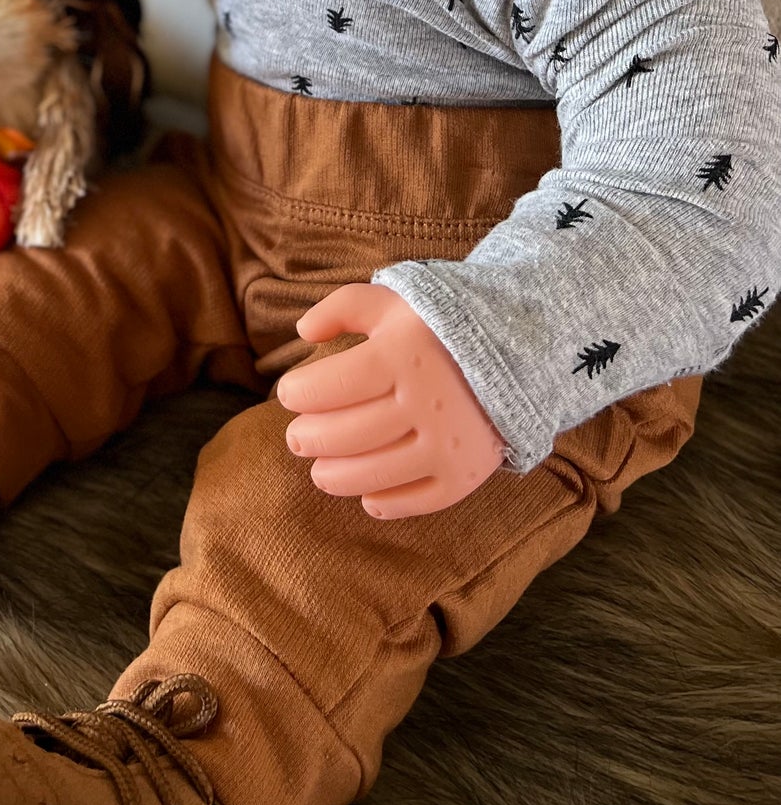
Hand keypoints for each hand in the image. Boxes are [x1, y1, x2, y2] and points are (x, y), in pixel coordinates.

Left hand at [276, 283, 504, 518]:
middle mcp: (427, 401)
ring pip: (375, 473)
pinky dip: (386, 503)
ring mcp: (448, 442)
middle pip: (348, 433)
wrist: (517, 350)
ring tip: (319, 471)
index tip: (288, 394)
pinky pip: (419, 500)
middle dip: (310, 439)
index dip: (300, 393)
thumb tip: (302, 332)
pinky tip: (366, 496)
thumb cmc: (438, 326)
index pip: (333, 384)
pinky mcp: (467, 473)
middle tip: (296, 438)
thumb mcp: (392, 301)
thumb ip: (342, 307)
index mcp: (403, 354)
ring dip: (336, 477)